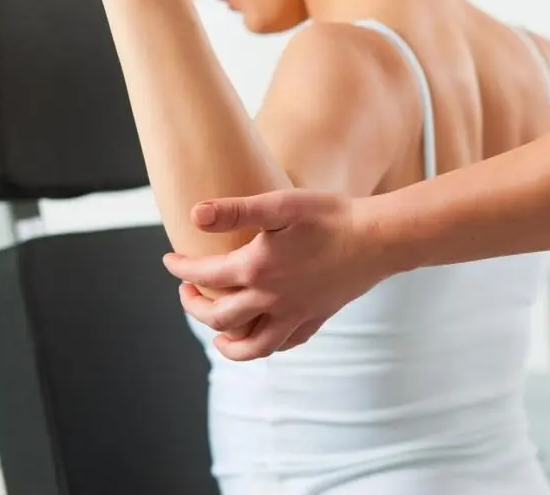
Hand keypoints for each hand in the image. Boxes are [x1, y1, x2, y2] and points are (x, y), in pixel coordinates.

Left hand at [162, 190, 390, 360]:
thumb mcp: (280, 205)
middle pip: (219, 317)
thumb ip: (236, 210)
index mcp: (257, 269)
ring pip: (252, 346)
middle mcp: (272, 299)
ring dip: (227, 343)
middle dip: (194, 307)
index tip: (170, 260)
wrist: (379, 238)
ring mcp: (296, 313)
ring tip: (217, 333)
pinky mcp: (317, 317)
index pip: (205, 274)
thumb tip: (195, 215)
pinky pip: (286, 343)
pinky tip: (263, 333)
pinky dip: (268, 345)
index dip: (181, 268)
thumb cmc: (331, 216)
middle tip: (187, 291)